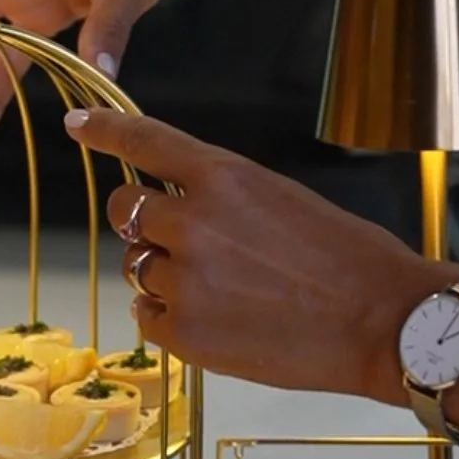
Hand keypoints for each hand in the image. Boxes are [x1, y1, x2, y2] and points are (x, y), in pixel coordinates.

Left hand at [63, 105, 444, 403]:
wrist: (382, 322)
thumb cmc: (350, 259)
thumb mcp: (283, 199)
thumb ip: (225, 198)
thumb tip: (184, 211)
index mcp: (223, 177)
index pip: (145, 142)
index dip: (105, 132)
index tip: (77, 125)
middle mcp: (192, 222)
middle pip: (125, 211)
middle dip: (142, 221)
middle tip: (179, 241)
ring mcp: (184, 279)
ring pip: (138, 267)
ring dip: (164, 274)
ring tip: (222, 291)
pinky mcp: (184, 332)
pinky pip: (147, 315)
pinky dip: (167, 316)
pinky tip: (213, 319)